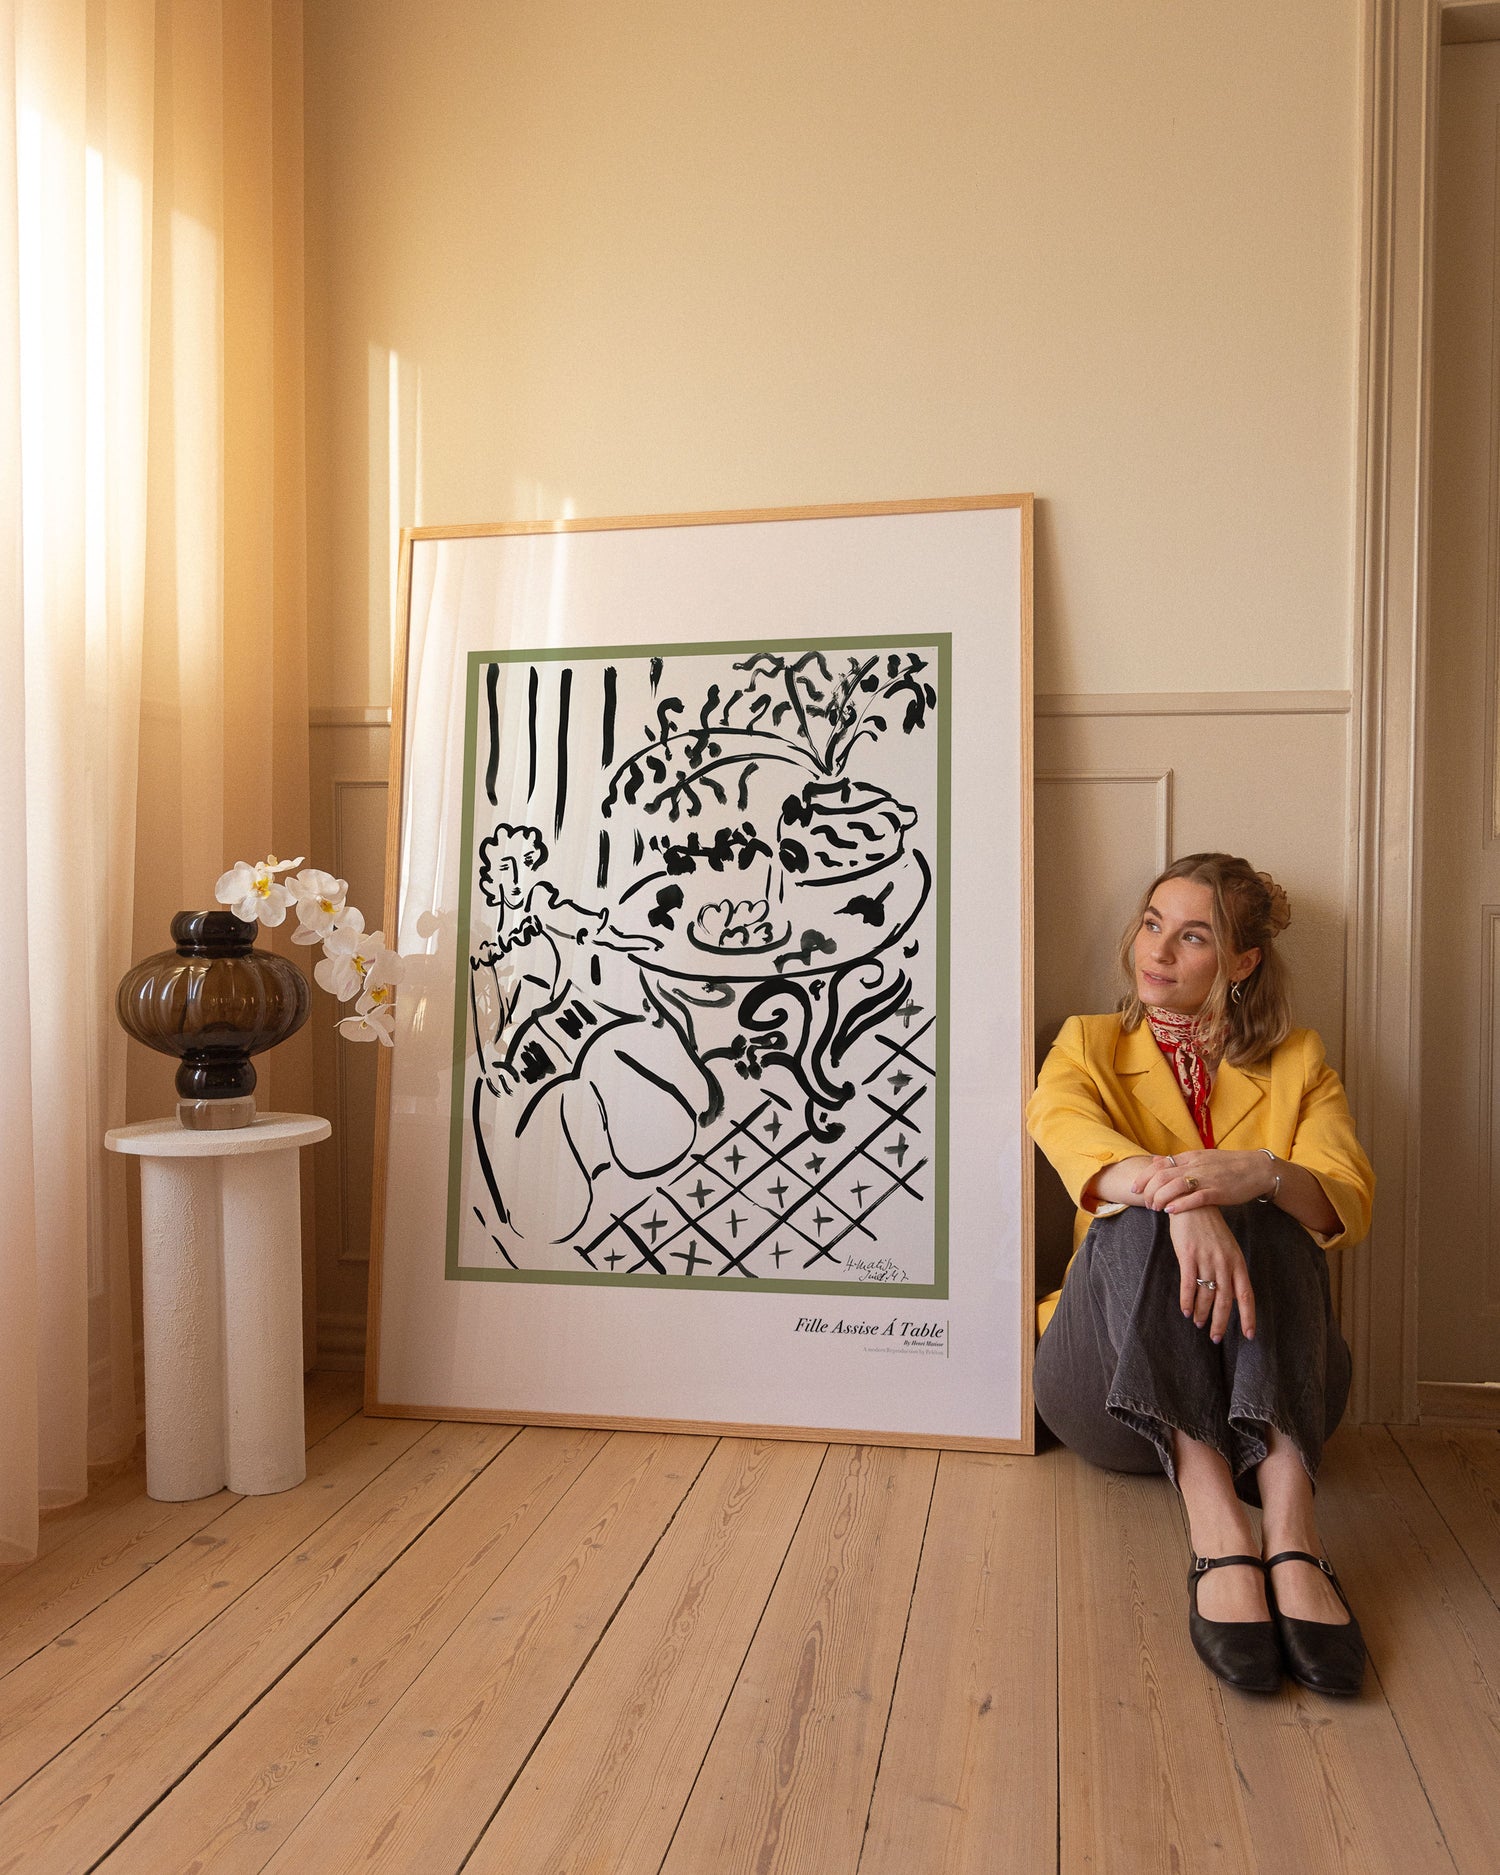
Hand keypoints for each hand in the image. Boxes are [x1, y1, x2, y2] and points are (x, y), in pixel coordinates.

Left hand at [1133, 1148, 1275, 1213]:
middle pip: (1162, 1176)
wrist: (1258, 1169)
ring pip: (1174, 1186)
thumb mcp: (1202, 1158)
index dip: (1144, 1177)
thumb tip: (1157, 1161)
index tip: (1135, 1188)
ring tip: (1155, 1208)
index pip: (1159, 1164)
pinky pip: (1194, 1198)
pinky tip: (1170, 1211)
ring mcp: (1206, 1178)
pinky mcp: (1218, 1191)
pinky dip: (1179, 1204)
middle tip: (1145, 1203)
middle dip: (1148, 1190)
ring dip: (1160, 1198)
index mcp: (1191, 1157)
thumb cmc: (1230, 1166)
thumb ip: (1181, 1161)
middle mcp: (1195, 1165)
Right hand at [1168, 1205, 1256, 1341]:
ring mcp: (1207, 1260)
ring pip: (1206, 1295)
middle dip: (1221, 1322)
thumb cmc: (1209, 1227)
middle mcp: (1225, 1263)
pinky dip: (1187, 1301)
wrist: (1192, 1202)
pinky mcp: (1189, 1256)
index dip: (1248, 1317)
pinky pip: (1188, 1285)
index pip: (1247, 1295)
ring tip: (1197, 1324)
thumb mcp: (1227, 1247)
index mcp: (1237, 1262)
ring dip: (1201, 1313)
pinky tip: (1185, 1310)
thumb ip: (1230, 1269)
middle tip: (1216, 1338)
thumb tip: (1231, 1293)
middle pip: (1226, 1301)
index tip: (1249, 1335)